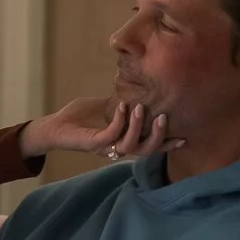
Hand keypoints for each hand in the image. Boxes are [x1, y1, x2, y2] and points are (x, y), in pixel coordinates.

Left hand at [21, 97, 182, 160]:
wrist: (54, 126)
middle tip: (164, 117)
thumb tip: (141, 87)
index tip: (184, 137)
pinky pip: (110, 136)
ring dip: (138, 127)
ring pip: (130, 146)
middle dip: (158, 136)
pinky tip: (122, 106)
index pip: (149, 146)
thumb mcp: (108, 106)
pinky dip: (119, 121)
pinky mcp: (92, 143)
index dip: (166, 144)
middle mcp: (117, 147)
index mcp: (124, 140)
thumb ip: (125, 101)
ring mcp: (105, 147)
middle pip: (145, 151)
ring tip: (140, 107)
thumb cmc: (80, 117)